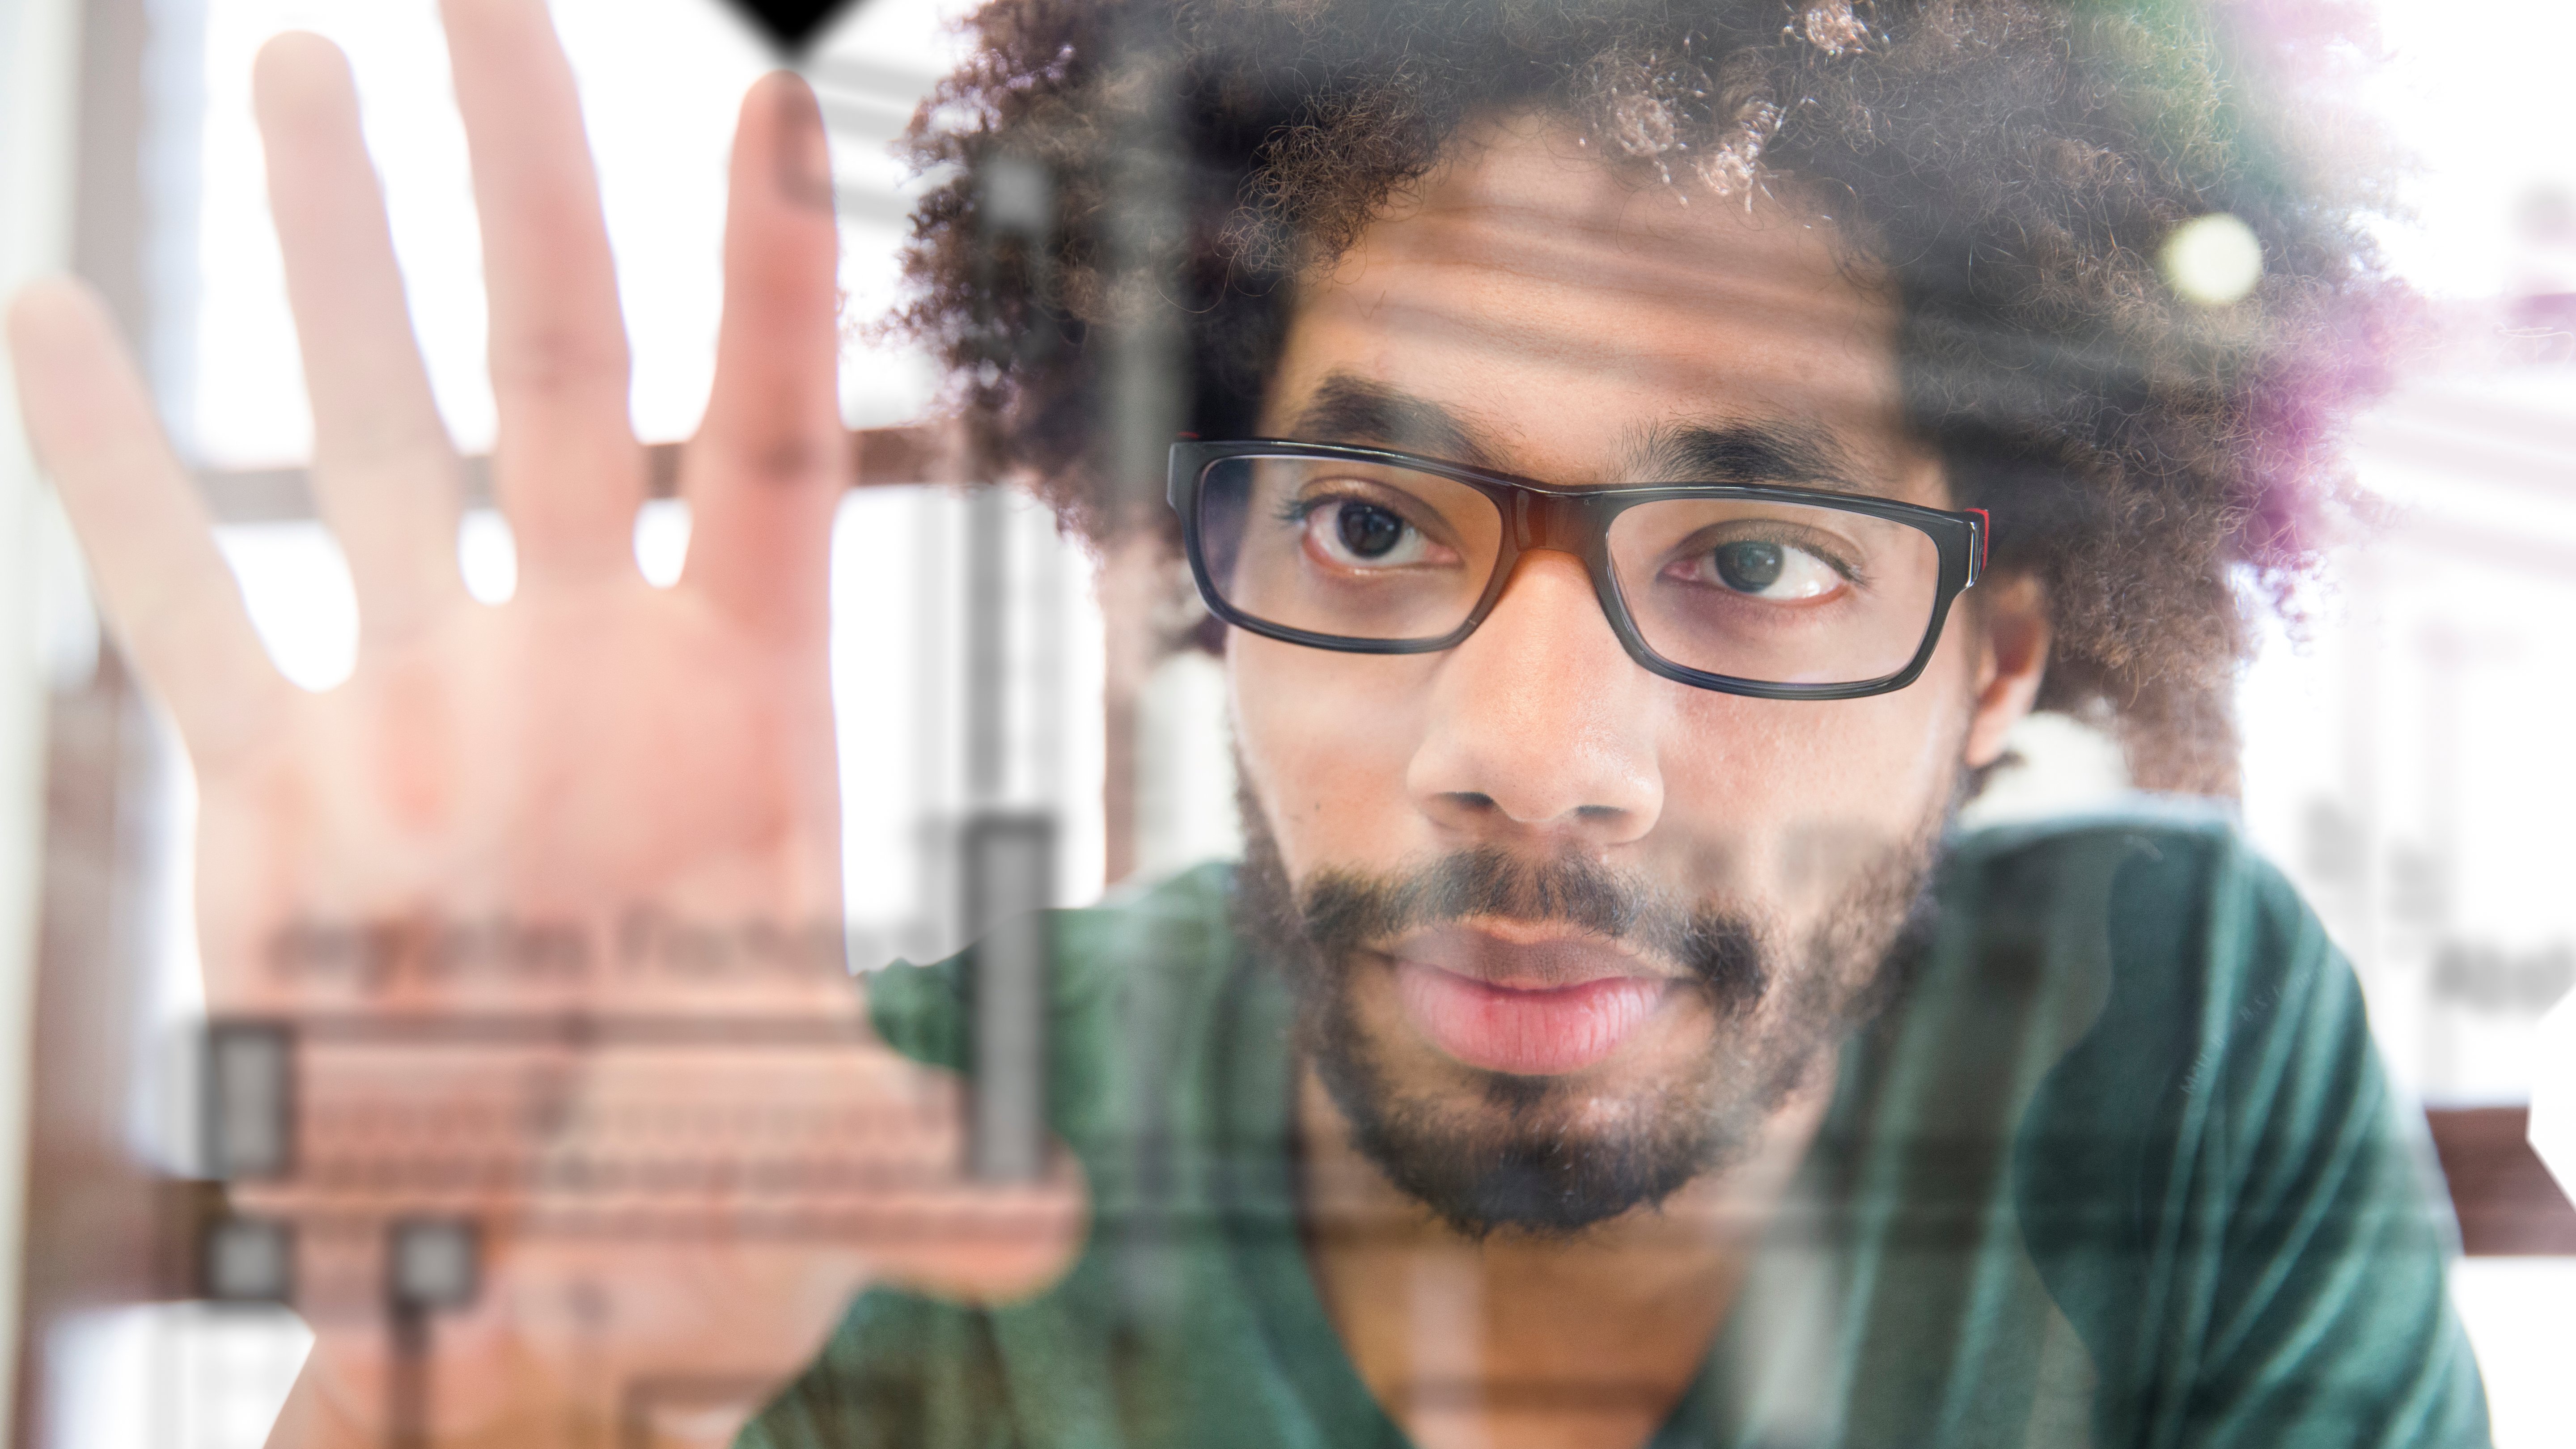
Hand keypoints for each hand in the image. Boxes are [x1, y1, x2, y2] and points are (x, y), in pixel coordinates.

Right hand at [5, 2, 1079, 1443]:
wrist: (535, 1301)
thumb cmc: (698, 1234)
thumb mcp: (825, 1186)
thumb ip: (919, 1180)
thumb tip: (1042, 1237)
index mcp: (738, 719)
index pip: (766, 447)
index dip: (770, 280)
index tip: (769, 93)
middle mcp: (578, 672)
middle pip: (557, 369)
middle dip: (525, 180)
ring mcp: (422, 711)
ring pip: (365, 433)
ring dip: (330, 255)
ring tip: (296, 71)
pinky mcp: (282, 794)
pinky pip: (182, 602)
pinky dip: (107, 472)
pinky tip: (54, 316)